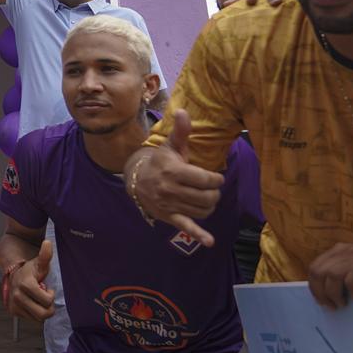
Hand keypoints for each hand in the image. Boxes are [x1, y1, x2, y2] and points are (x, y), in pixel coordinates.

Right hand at [3, 240, 55, 319]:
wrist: (13, 274)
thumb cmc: (29, 270)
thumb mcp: (39, 263)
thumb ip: (45, 254)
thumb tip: (48, 243)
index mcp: (26, 284)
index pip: (47, 301)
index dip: (50, 295)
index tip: (47, 288)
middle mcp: (18, 296)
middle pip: (43, 314)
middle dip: (48, 307)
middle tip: (45, 298)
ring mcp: (14, 305)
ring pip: (37, 318)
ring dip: (41, 310)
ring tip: (37, 299)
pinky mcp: (13, 311)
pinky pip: (30, 319)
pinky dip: (33, 312)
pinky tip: (31, 302)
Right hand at [129, 111, 223, 245]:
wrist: (136, 179)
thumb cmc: (160, 161)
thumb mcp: (170, 145)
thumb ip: (181, 131)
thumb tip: (183, 110)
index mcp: (174, 171)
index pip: (205, 179)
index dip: (216, 180)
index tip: (216, 178)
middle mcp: (171, 189)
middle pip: (207, 197)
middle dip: (214, 193)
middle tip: (211, 189)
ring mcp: (170, 204)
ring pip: (202, 210)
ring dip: (209, 205)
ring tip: (206, 198)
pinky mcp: (168, 217)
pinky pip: (186, 227)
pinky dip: (199, 235)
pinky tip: (209, 242)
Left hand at [307, 242, 352, 309]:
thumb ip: (339, 271)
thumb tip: (324, 294)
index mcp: (338, 251)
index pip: (315, 267)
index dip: (314, 286)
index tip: (320, 301)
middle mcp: (344, 252)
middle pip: (319, 272)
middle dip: (321, 292)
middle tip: (331, 306)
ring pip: (331, 276)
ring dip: (333, 294)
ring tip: (342, 304)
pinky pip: (351, 280)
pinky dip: (351, 291)